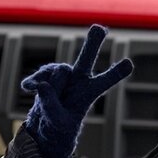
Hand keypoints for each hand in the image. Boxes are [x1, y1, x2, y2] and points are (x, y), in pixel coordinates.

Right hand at [21, 25, 133, 157]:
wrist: (45, 126)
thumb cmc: (60, 128)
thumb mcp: (58, 123)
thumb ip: (51, 106)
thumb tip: (42, 85)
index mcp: (90, 92)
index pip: (105, 81)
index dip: (115, 73)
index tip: (129, 64)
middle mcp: (79, 79)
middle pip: (86, 58)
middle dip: (92, 43)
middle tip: (98, 29)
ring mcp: (62, 75)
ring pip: (59, 72)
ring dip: (54, 88)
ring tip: (53, 104)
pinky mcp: (46, 76)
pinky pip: (40, 76)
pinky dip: (34, 83)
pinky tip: (28, 88)